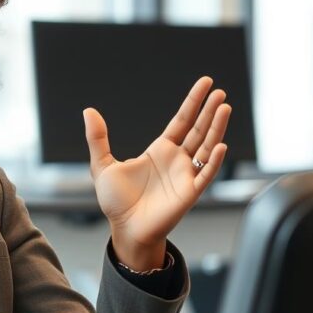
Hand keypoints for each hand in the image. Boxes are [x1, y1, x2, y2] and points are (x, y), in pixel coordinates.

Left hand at [83, 76, 231, 269]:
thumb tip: (89, 111)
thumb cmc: (116, 201)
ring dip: (216, 128)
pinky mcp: (189, 193)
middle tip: (219, 91)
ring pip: (207, 147)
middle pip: (198, 129)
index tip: (206, 83)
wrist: (124, 228)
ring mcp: (185, 175)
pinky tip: (221, 145)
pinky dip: (214, 161)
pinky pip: (206, 174)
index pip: (182, 121)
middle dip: (209, 110)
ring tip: (224, 108)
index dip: (193, 102)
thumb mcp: (102, 165)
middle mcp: (177, 160)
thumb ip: (97, 138)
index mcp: (160, 150)